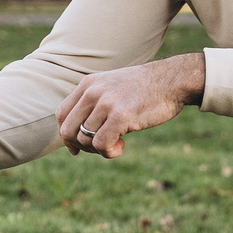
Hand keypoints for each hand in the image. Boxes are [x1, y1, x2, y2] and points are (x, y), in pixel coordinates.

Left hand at [55, 53, 204, 158]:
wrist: (172, 80)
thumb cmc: (145, 89)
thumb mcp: (112, 87)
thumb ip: (95, 102)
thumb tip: (80, 132)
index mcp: (88, 84)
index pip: (61, 114)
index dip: (67, 136)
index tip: (77, 148)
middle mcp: (92, 92)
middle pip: (68, 131)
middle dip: (81, 146)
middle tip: (101, 147)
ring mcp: (105, 104)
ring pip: (84, 140)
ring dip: (99, 150)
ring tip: (118, 143)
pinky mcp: (120, 116)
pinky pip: (101, 145)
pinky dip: (108, 152)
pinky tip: (122, 146)